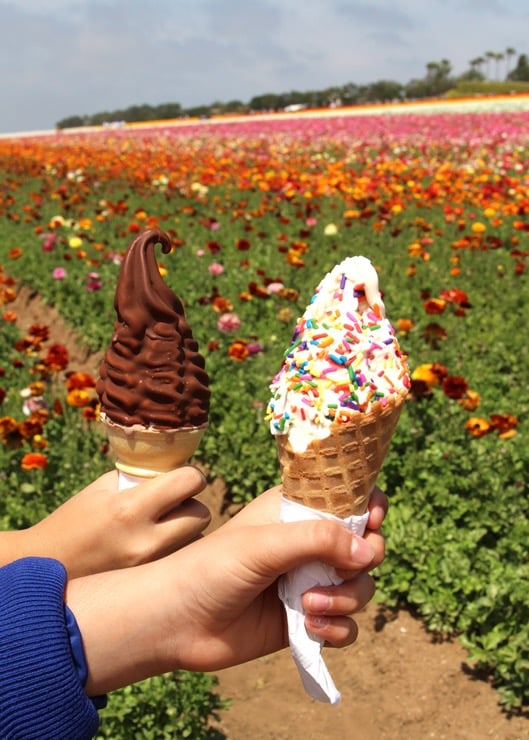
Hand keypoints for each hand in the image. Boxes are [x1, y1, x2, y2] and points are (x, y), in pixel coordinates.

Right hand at [5, 466, 209, 576]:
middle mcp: (144, 541)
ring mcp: (148, 568)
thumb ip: (142, 479)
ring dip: (187, 530)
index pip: (190, 482)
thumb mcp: (103, 489)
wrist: (45, 567)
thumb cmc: (75, 520)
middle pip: (203, 514)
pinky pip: (181, 562)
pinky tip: (156, 548)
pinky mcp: (148, 586)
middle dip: (193, 504)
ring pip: (197, 541)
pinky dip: (177, 551)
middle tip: (176, 503)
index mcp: (129, 508)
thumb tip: (178, 471)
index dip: (191, 476)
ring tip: (163, 527)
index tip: (182, 478)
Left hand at [68, 486, 386, 693]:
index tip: (372, 521)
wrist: (178, 622)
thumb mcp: (265, 544)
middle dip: (363, 561)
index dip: (368, 508)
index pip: (348, 500)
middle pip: (365, 547)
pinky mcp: (305, 620)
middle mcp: (307, 544)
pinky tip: (311, 629)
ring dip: (346, 599)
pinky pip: (346, 625)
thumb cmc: (212, 568)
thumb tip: (369, 552)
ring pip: (360, 587)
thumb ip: (319, 540)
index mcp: (296, 511)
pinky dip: (337, 629)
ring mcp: (308, 582)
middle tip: (344, 570)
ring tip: (309, 605)